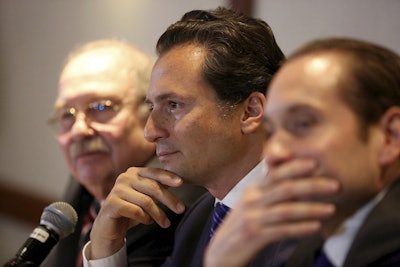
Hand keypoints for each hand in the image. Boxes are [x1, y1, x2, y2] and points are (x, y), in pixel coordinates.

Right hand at [87, 167, 185, 259]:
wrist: (109, 227)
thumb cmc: (131, 210)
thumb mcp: (146, 197)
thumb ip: (158, 188)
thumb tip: (179, 181)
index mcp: (134, 172)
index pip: (155, 172)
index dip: (168, 177)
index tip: (181, 182)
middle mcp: (125, 177)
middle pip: (153, 187)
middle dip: (169, 199)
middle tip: (181, 209)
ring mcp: (117, 190)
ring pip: (146, 201)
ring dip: (159, 214)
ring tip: (166, 223)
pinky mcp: (112, 203)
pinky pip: (136, 211)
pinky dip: (145, 218)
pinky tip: (147, 222)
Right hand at [204, 158, 338, 266]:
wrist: (222, 250)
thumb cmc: (243, 224)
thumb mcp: (253, 203)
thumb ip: (271, 190)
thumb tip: (297, 180)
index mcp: (253, 189)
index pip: (276, 173)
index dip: (295, 167)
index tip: (316, 163)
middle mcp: (252, 200)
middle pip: (285, 188)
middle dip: (311, 185)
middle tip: (335, 185)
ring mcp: (252, 218)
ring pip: (286, 210)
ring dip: (311, 209)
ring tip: (331, 209)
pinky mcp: (254, 236)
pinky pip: (281, 230)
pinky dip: (300, 228)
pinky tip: (316, 227)